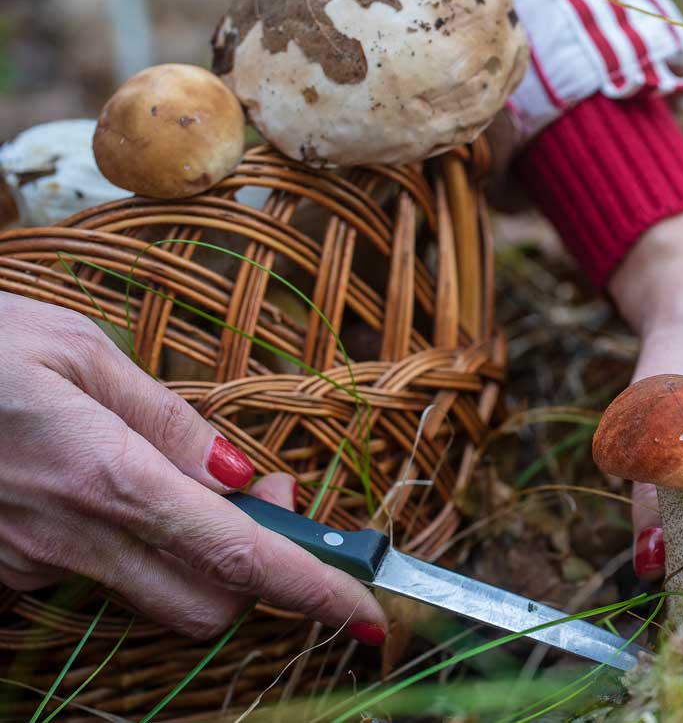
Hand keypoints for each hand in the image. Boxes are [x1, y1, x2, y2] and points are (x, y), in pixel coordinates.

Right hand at [0, 293, 386, 643]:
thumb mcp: (79, 353)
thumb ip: (171, 423)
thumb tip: (247, 479)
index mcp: (106, 476)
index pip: (236, 556)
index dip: (312, 589)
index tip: (365, 609)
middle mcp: (70, 539)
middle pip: (206, 603)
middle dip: (257, 576)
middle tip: (265, 506)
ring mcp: (29, 566)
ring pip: (148, 594)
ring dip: (190, 557)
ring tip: (167, 478)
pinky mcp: (2, 573)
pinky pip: (87, 578)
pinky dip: (123, 548)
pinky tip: (94, 491)